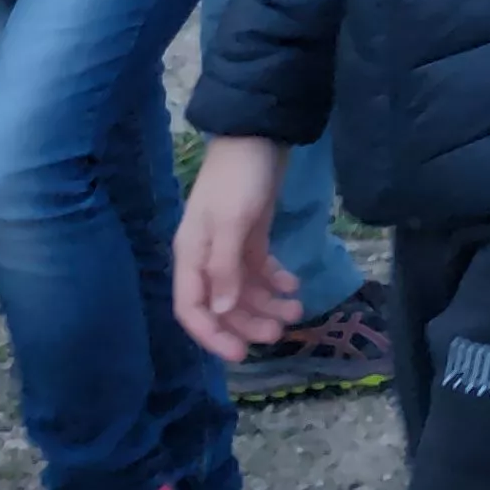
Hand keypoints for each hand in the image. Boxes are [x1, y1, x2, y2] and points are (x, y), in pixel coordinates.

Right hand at [171, 137, 301, 360]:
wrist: (259, 135)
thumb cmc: (239, 178)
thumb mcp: (231, 222)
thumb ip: (225, 267)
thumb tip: (223, 309)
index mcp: (191, 255)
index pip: (192, 309)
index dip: (212, 336)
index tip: (240, 355)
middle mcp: (207, 255)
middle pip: (223, 305)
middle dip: (249, 322)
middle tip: (282, 332)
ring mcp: (229, 246)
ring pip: (244, 290)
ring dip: (267, 304)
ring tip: (297, 309)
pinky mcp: (251, 235)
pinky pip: (259, 269)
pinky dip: (275, 280)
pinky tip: (293, 284)